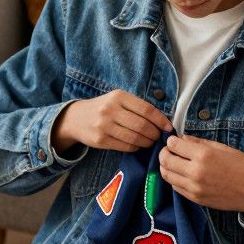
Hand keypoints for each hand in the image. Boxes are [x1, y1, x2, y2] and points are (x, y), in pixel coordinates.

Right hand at [51, 90, 172, 153]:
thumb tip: (162, 122)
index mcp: (118, 96)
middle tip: (158, 137)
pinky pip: (125, 146)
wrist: (75, 118)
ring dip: (146, 142)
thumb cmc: (102, 109)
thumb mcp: (117, 100)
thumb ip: (137, 107)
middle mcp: (110, 110)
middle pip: (142, 125)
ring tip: (149, 142)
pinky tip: (137, 145)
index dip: (161, 120)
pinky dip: (136, 147)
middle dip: (154, 134)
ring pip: (135, 138)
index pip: (147, 109)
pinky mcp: (100, 140)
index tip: (168, 127)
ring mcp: (104, 126)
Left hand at [159, 135, 243, 212]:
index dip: (171, 141)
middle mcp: (195, 171)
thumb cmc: (242, 166)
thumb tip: (182, 138)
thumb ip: (199, 142)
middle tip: (169, 151)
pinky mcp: (195, 198)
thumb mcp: (222, 148)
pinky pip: (175, 187)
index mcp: (203, 155)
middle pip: (165, 160)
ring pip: (166, 175)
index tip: (174, 141)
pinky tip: (181, 174)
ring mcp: (194, 187)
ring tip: (173, 162)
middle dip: (164, 153)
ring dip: (166, 167)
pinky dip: (174, 179)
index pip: (173, 145)